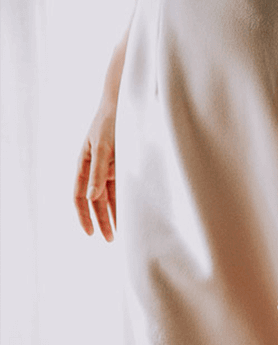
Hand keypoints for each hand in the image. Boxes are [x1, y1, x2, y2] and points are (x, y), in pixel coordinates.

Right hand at [74, 93, 119, 241]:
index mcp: (83, 163)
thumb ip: (98, 172)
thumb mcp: (103, 147)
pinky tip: (132, 213)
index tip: (91, 233)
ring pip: (110, 196)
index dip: (83, 215)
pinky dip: (126, 201)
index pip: (78, 195)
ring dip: (115, 214)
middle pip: (95, 200)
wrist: (126, 104)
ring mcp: (108, 167)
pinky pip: (123, 187)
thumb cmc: (111, 122)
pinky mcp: (123, 165)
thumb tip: (91, 197)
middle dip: (102, 220)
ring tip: (122, 232)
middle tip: (111, 240)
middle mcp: (94, 168)